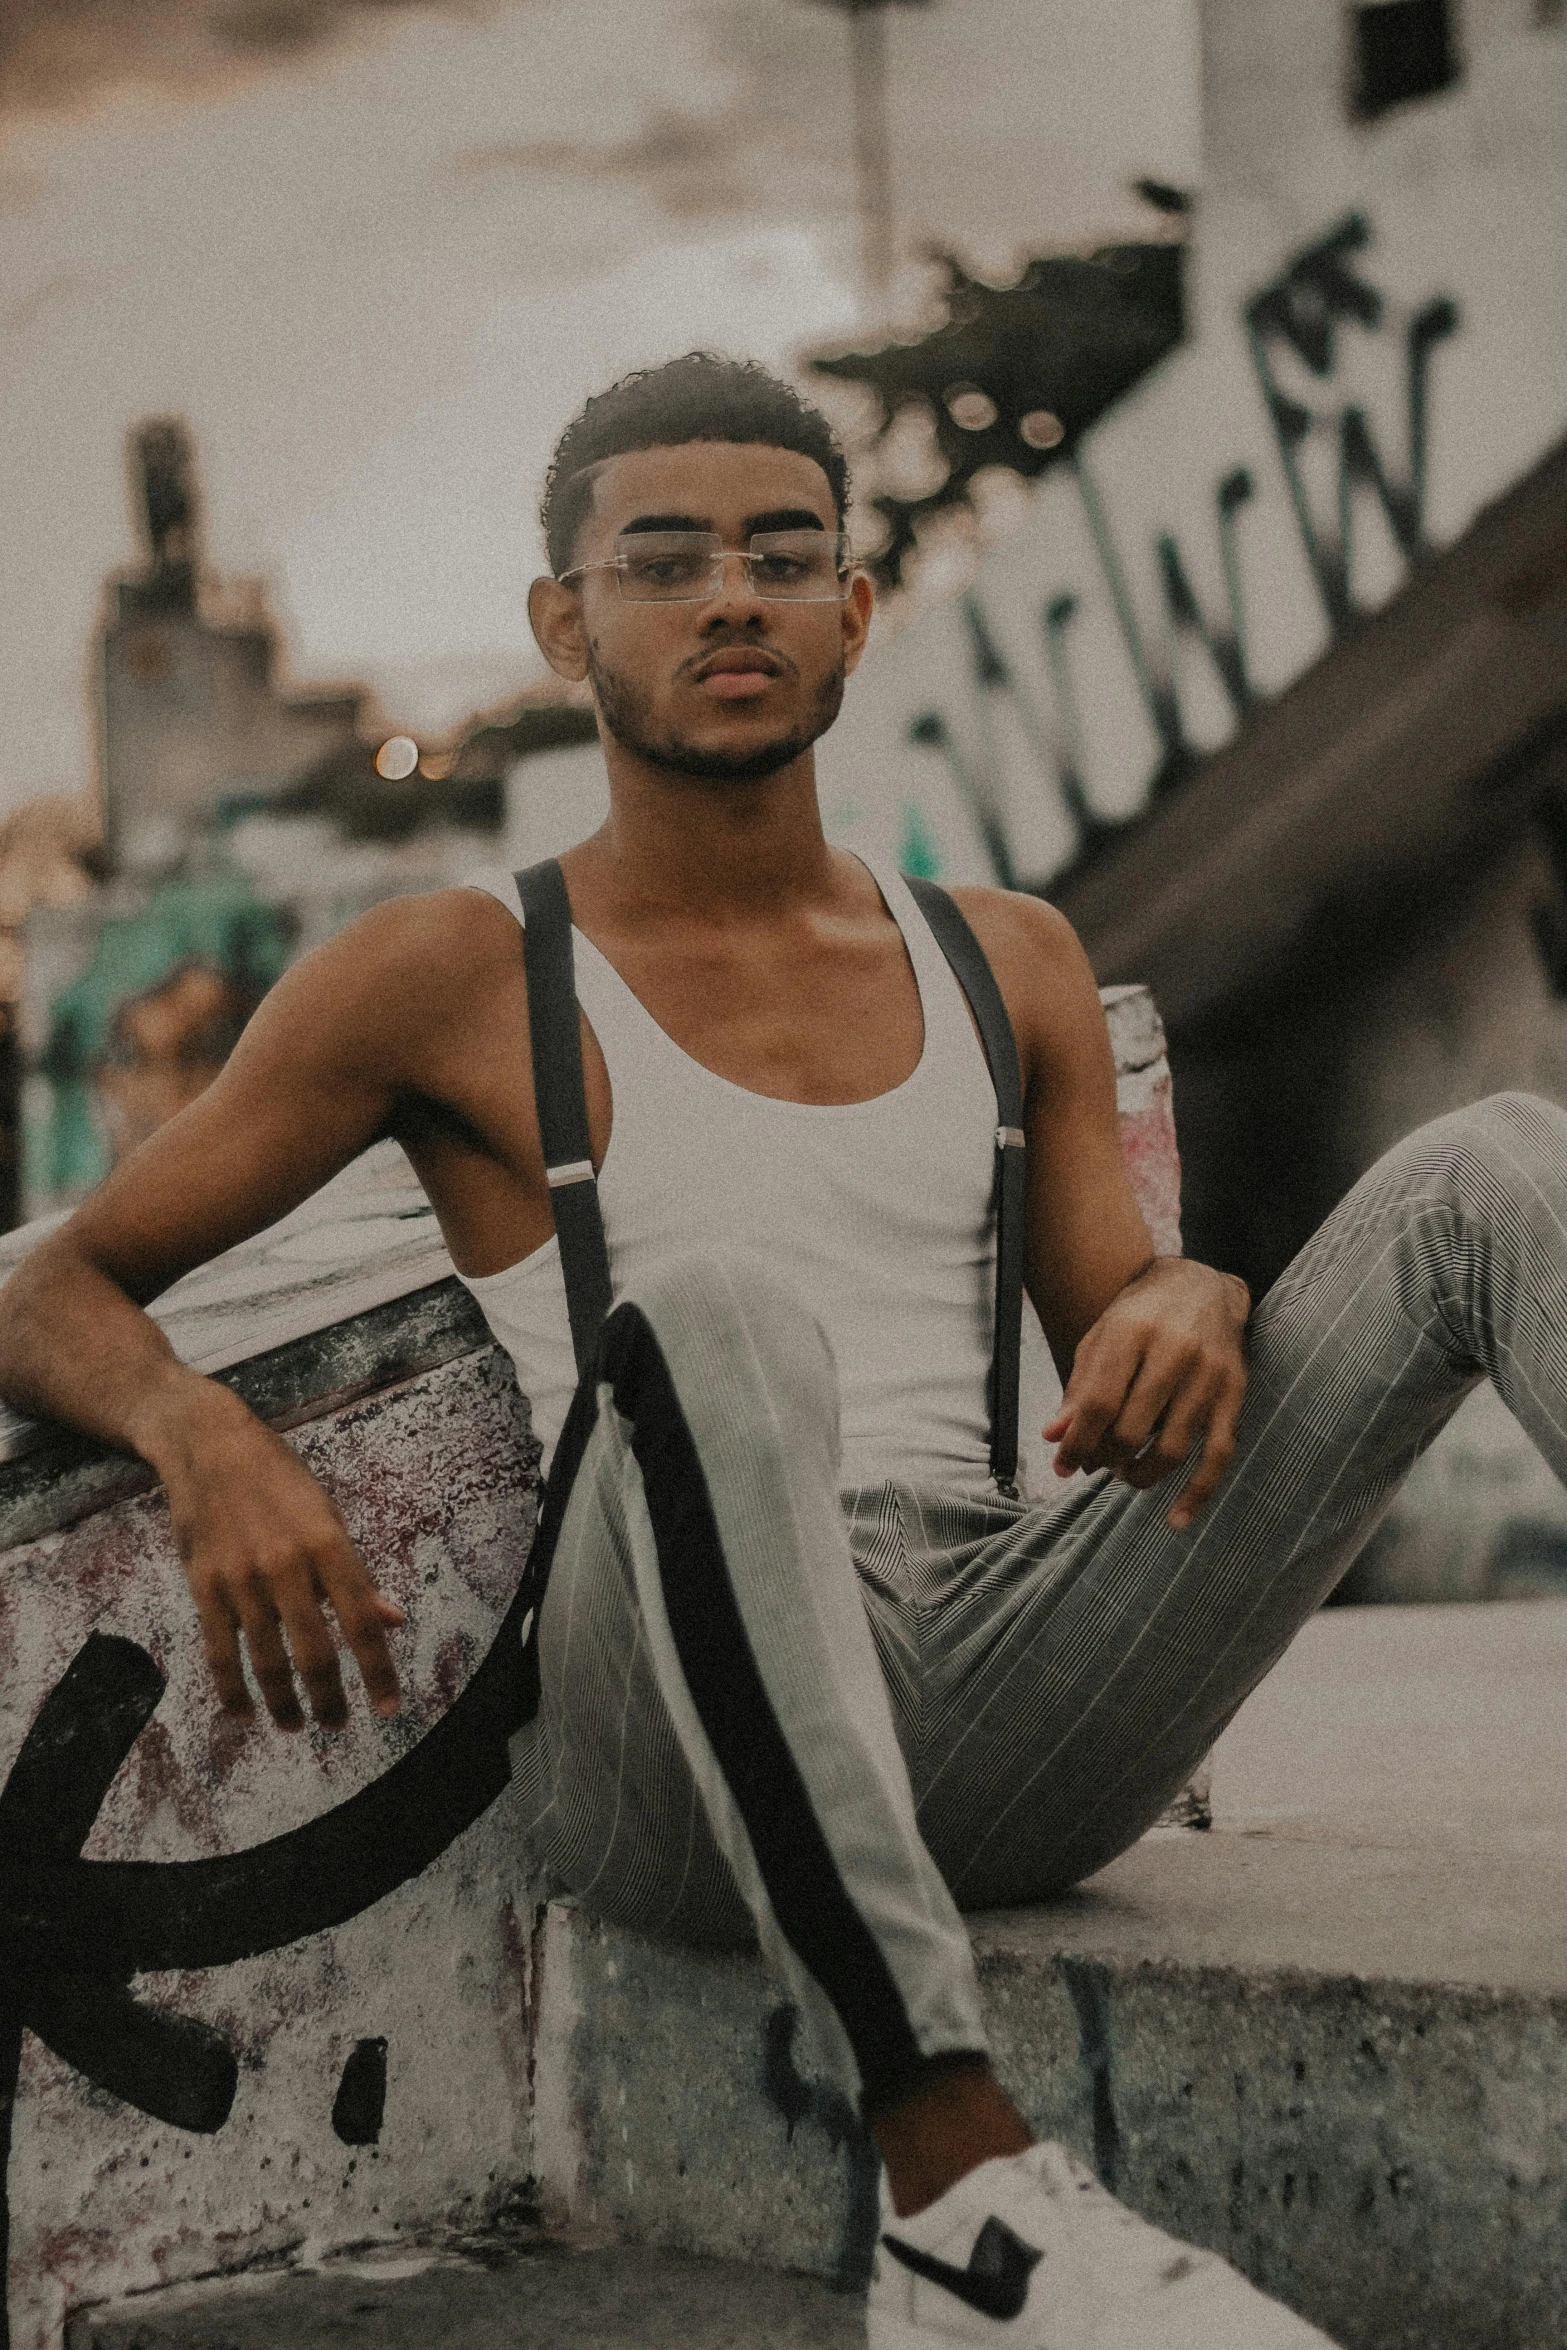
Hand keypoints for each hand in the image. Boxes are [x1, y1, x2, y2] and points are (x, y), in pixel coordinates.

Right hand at [143, 1378, 404, 1731]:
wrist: (208, 1445)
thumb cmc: (279, 1478)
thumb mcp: (329, 1514)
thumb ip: (357, 1574)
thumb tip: (393, 1619)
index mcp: (327, 1543)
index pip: (361, 1620)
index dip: (378, 1669)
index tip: (389, 1707)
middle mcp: (285, 1565)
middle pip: (313, 1650)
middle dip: (329, 1698)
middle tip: (338, 1724)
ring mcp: (241, 1579)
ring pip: (265, 1660)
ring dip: (283, 1702)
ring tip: (295, 1726)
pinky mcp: (204, 1586)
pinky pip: (220, 1650)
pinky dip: (231, 1689)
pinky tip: (243, 1713)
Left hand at [1043, 1258, 1249, 1529]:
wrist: (1204, 1287)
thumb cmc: (1141, 1317)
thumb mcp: (1101, 1339)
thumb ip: (1080, 1388)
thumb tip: (1055, 1438)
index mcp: (1133, 1333)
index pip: (1099, 1403)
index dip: (1076, 1443)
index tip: (1061, 1466)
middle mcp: (1174, 1352)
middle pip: (1133, 1430)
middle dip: (1106, 1458)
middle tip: (1096, 1462)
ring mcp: (1208, 1375)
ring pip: (1172, 1448)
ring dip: (1141, 1474)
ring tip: (1125, 1473)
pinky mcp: (1234, 1394)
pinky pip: (1218, 1454)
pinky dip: (1197, 1492)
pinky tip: (1176, 1518)